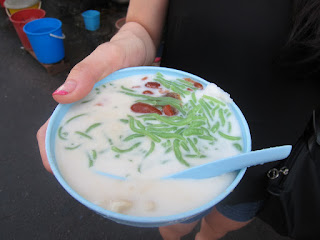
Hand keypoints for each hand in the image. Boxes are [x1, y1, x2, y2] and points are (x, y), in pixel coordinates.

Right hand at [36, 21, 159, 171]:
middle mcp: (90, 113)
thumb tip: (60, 97)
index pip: (52, 130)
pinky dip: (123, 148)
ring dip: (103, 158)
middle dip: (79, 163)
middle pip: (76, 142)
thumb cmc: (122, 50)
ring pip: (100, 143)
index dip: (50, 151)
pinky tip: (133, 159)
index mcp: (77, 102)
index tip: (58, 170)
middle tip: (95, 180)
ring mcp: (109, 117)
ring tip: (116, 175)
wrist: (145, 46)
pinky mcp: (125, 118)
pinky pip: (122, 136)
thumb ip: (86, 72)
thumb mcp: (105, 58)